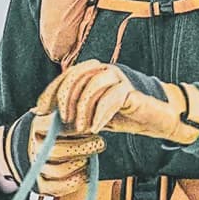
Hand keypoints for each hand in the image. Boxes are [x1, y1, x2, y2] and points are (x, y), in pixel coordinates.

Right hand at [0, 110, 104, 197]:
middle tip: (100, 142)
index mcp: (35, 126)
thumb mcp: (55, 112)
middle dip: (83, 148)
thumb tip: (92, 110)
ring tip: (91, 156)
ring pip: (59, 170)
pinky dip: (75, 181)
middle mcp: (32, 148)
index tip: (91, 125)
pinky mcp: (40, 185)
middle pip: (58, 151)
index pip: (56, 128)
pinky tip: (85, 172)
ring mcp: (34, 168)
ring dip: (80, 164)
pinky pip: (58, 187)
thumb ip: (70, 110)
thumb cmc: (50, 127)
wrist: (26, 146)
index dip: (76, 129)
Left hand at [37, 59, 198, 144]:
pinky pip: (112, 97)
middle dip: (65, 98)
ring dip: (83, 108)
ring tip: (83, 128)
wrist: (158, 119)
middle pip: (77, 75)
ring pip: (93, 84)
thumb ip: (73, 114)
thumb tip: (44, 118)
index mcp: (94, 74)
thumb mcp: (93, 116)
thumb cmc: (125, 116)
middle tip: (64, 120)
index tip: (40, 110)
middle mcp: (105, 71)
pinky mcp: (131, 90)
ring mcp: (119, 78)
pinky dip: (100, 114)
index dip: (51, 91)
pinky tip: (97, 128)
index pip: (67, 76)